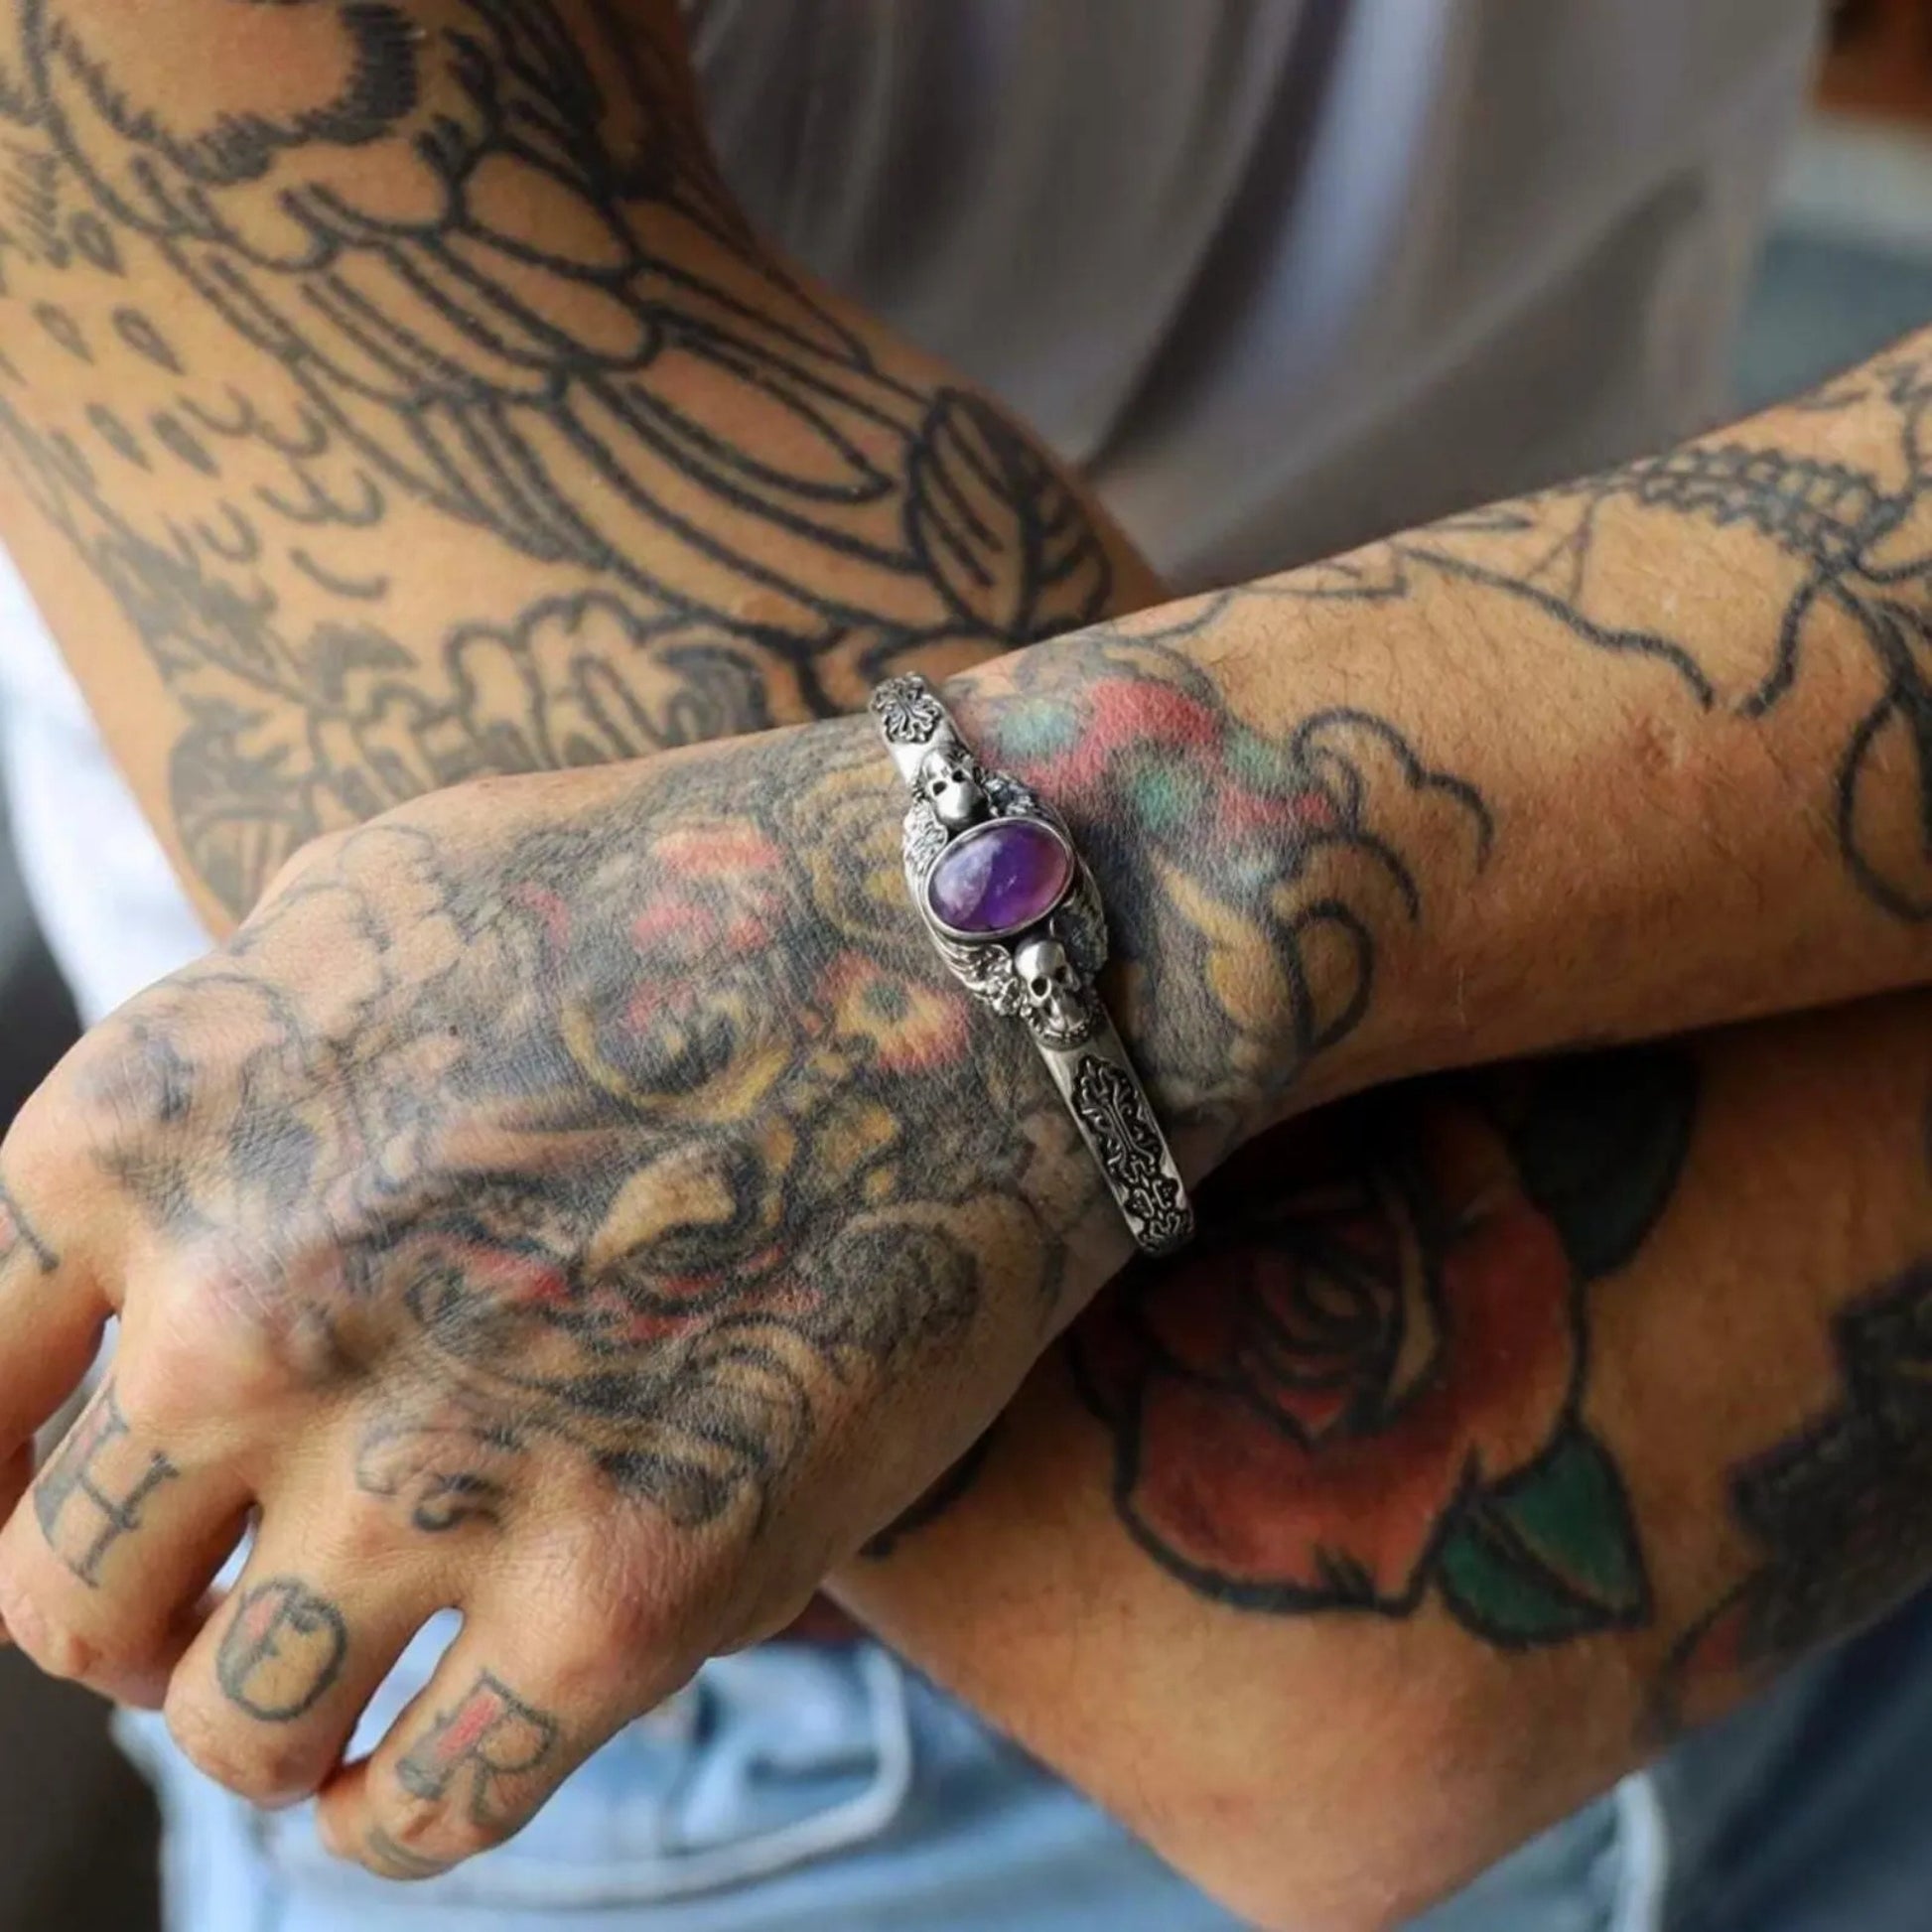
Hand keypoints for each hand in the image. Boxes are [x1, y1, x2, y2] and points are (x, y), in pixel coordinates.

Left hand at [0, 713, 1122, 1878]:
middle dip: (138, 1614)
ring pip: (232, 1736)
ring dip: (272, 1721)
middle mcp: (246, 1320)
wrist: (959, 955)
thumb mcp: (370, 903)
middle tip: (236, 1589)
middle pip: (63, 1603)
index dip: (14, 1476)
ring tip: (342, 1679)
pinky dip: (402, 1804)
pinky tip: (434, 1752)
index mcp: (150, 1136)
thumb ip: (215, 1086)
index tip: (88, 1503)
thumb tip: (134, 1248)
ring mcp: (438, 1471)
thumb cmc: (679, 895)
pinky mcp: (632, 1595)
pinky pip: (424, 1814)